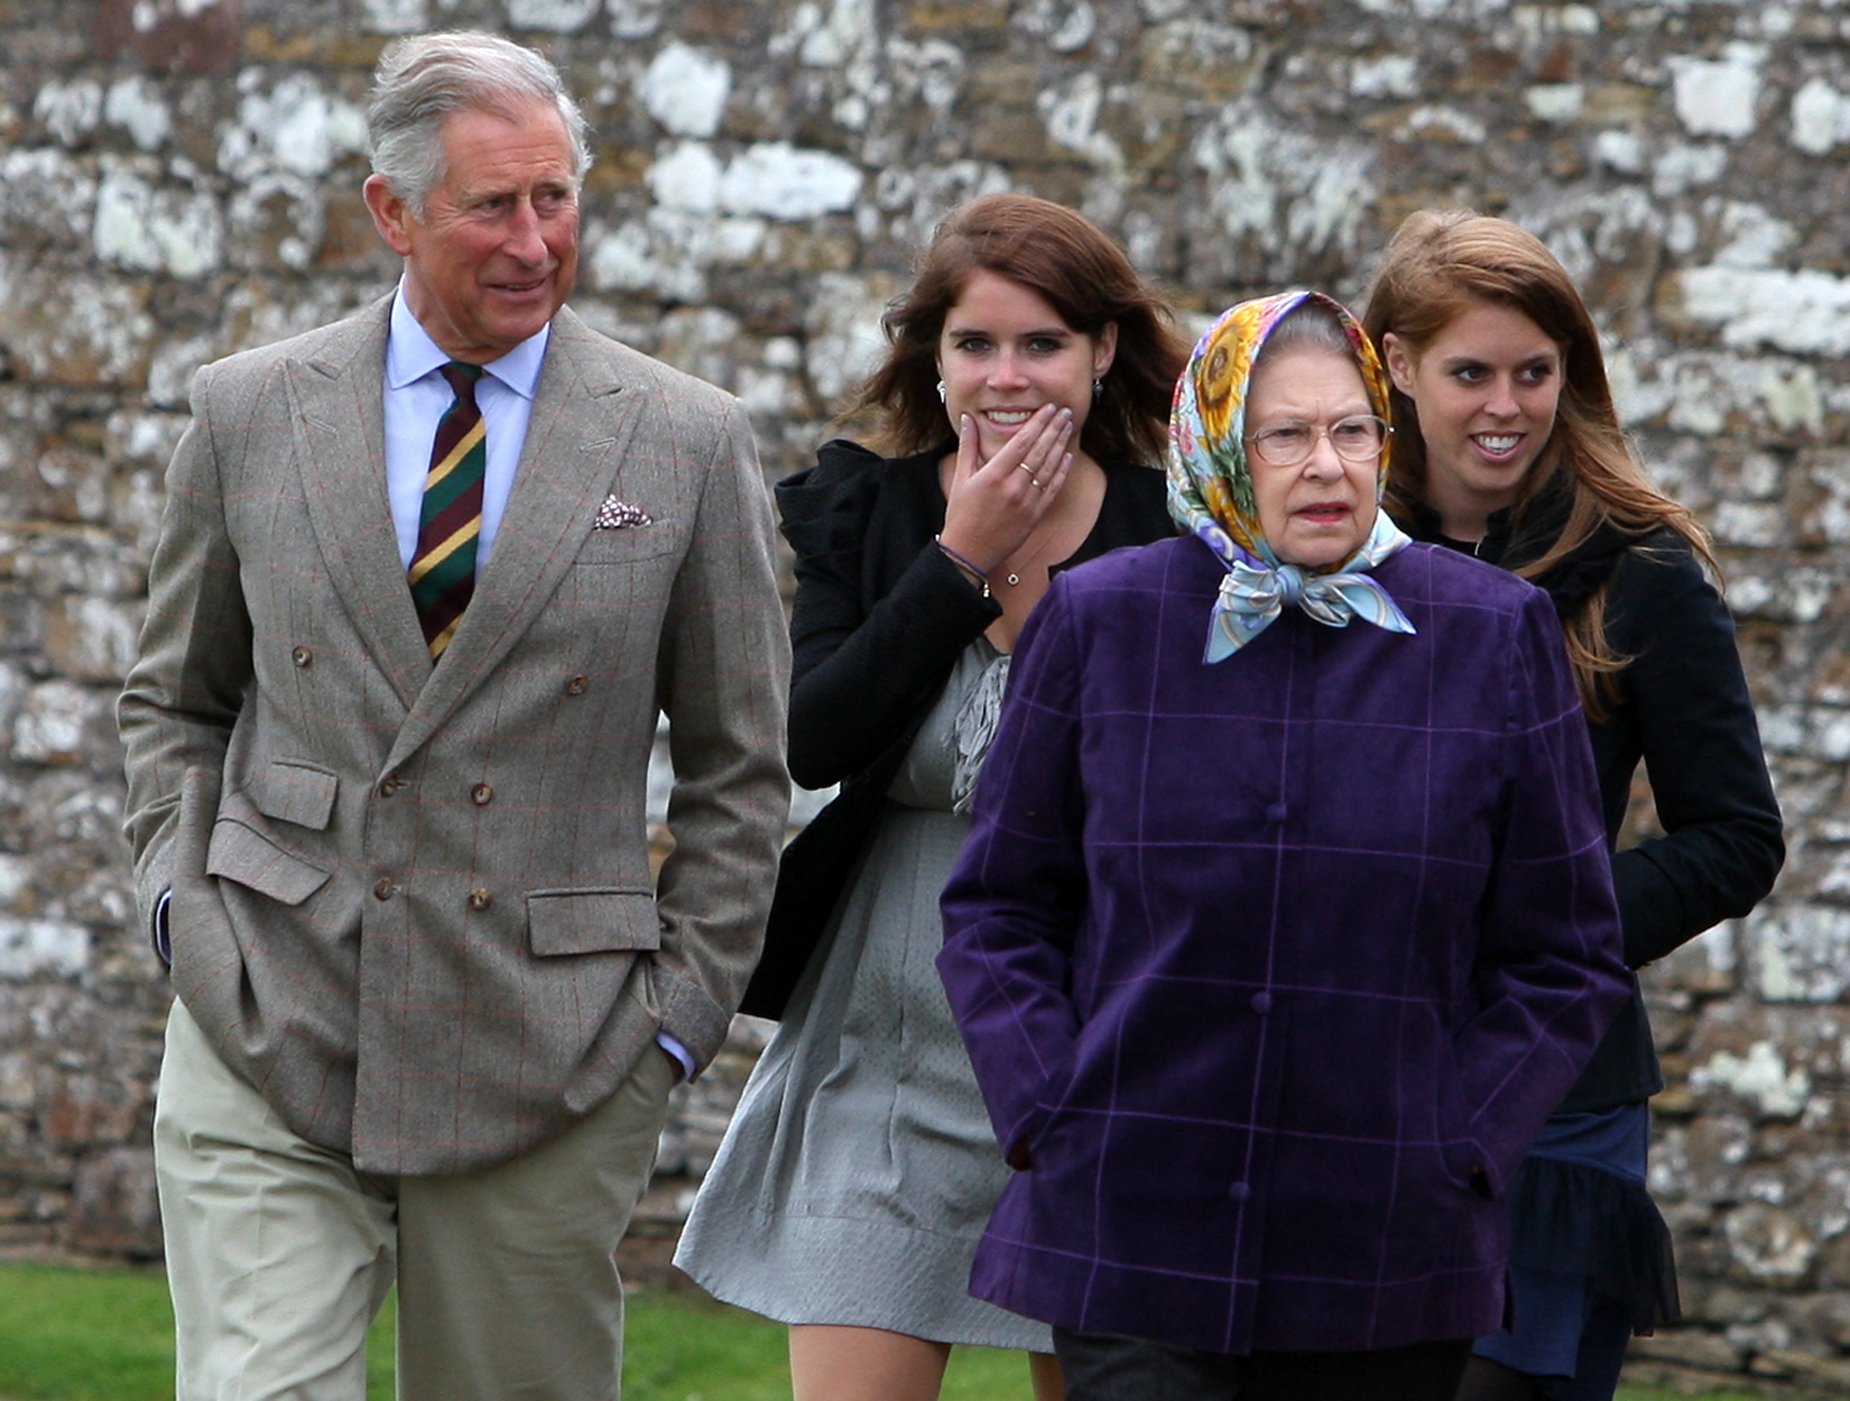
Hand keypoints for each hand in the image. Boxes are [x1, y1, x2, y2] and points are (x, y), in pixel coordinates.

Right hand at [938, 405, 1075, 574]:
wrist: (970, 552)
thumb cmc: (961, 515)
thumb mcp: (960, 478)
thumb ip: (967, 446)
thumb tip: (968, 419)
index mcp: (994, 475)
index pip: (1022, 441)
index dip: (1038, 422)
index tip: (1048, 408)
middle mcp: (1013, 486)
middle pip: (1040, 451)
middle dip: (1054, 428)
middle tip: (1065, 412)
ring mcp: (1027, 502)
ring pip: (1050, 467)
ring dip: (1061, 445)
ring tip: (1068, 427)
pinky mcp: (1035, 515)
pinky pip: (1053, 488)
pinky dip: (1062, 471)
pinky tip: (1067, 456)